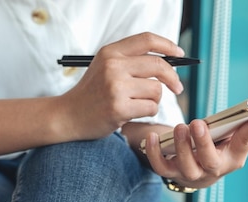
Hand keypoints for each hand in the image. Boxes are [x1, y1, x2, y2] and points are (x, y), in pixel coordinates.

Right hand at [59, 32, 184, 139]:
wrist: (68, 115)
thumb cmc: (92, 94)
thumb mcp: (105, 67)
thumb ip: (130, 60)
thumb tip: (168, 62)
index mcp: (111, 52)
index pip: (147, 40)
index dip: (168, 45)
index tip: (180, 54)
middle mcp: (113, 66)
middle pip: (158, 65)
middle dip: (173, 78)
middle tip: (178, 88)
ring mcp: (115, 87)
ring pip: (156, 90)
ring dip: (154, 100)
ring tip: (137, 104)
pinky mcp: (119, 107)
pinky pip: (151, 108)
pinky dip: (148, 112)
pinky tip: (132, 113)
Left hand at [144, 116, 247, 188]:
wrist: (196, 168)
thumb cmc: (217, 149)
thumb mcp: (233, 141)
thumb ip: (246, 129)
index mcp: (230, 160)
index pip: (243, 145)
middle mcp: (210, 171)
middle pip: (208, 162)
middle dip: (203, 143)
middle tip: (197, 123)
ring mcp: (189, 174)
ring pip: (184, 166)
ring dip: (181, 147)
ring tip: (179, 128)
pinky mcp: (171, 173)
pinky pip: (160, 167)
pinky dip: (154, 152)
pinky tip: (151, 136)